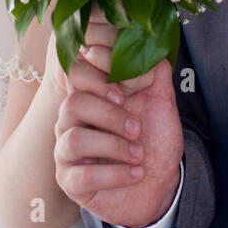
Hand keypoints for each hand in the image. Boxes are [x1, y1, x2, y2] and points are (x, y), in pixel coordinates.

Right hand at [52, 21, 182, 227]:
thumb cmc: (154, 139)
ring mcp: (66, 151)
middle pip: (73, 103)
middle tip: (137, 128)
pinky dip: (116, 173)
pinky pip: (82, 174)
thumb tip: (149, 43)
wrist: (160, 184)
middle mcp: (72, 120)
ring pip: (75, 139)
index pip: (76, 71)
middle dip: (110, 115)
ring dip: (115, 146)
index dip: (100, 78)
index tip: (129, 92)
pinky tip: (136, 173)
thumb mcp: (160, 101)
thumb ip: (153, 71)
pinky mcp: (69, 181)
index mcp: (90, 95)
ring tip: (139, 154)